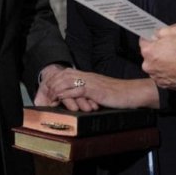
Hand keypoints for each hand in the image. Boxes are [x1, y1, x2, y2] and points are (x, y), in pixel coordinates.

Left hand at [40, 69, 158, 110]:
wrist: (132, 93)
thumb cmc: (118, 95)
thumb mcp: (101, 93)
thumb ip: (89, 94)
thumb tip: (80, 101)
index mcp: (88, 76)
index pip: (67, 73)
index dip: (55, 79)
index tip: (47, 89)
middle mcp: (87, 76)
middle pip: (63, 75)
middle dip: (51, 83)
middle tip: (43, 94)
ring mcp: (90, 82)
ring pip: (67, 81)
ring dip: (55, 89)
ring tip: (48, 97)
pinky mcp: (94, 90)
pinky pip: (76, 90)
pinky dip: (66, 95)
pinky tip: (60, 99)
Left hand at [140, 25, 175, 88]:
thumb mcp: (175, 30)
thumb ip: (161, 31)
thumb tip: (156, 33)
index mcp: (148, 51)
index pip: (143, 40)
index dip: (152, 38)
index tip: (158, 38)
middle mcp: (148, 65)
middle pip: (149, 54)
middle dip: (157, 50)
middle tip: (170, 48)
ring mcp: (155, 76)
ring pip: (155, 65)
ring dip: (162, 62)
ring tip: (175, 59)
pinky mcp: (163, 84)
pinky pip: (162, 74)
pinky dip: (167, 71)